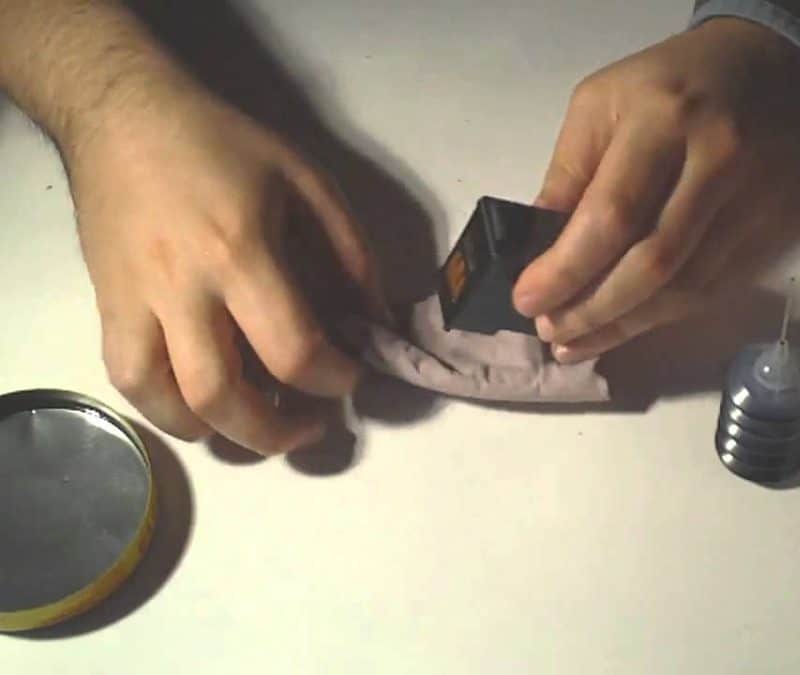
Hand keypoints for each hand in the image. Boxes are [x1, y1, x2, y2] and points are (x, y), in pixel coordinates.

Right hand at [67, 82, 379, 454]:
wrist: (123, 116)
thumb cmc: (222, 144)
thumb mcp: (307, 179)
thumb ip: (351, 250)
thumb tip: (377, 317)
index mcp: (240, 252)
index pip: (292, 348)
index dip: (333, 379)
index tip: (351, 376)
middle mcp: (183, 288)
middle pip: (222, 395)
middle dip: (275, 432)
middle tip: (310, 427)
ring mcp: (136, 302)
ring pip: (166, 401)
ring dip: (217, 433)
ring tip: (254, 425)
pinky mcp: (106, 305)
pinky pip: (126, 379)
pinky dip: (164, 409)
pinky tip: (198, 406)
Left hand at [513, 18, 799, 362]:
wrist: (778, 67)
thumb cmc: (672, 83)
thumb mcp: (603, 102)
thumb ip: (571, 173)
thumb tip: (539, 250)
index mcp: (664, 118)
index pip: (612, 215)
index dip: (566, 269)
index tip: (527, 300)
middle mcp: (719, 160)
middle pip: (654, 264)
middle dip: (592, 310)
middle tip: (549, 331)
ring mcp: (758, 200)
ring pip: (687, 289)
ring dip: (624, 326)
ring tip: (574, 341)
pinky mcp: (777, 228)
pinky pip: (714, 290)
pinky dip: (663, 316)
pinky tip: (624, 326)